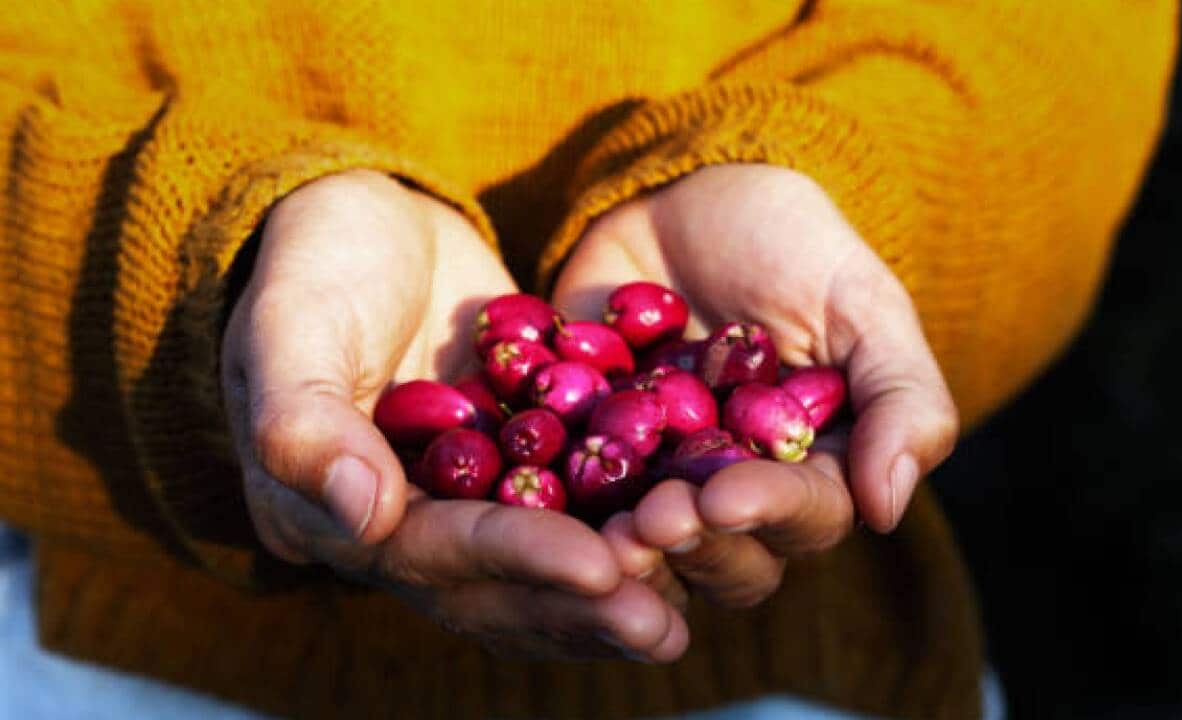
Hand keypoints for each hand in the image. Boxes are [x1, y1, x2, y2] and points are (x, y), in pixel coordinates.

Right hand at [222, 170, 686, 660]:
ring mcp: (459, 505)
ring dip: (610, 594)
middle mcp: (397, 530)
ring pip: (537, 574)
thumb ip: (306, 420)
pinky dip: (625, 532)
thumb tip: (365, 518)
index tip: (598, 566)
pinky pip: (572, 516)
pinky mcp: (513, 472)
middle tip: (661, 625)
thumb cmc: (313, 259)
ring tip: (684, 613)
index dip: (516, 559)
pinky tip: (696, 540)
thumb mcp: (293, 322)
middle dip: (576, 607)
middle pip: (492, 590)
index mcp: (325, 512)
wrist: (367, 223)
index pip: (429, 552)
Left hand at [553, 164, 957, 606]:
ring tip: (605, 529)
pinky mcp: (588, 455)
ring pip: (653, 549)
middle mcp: (738, 488)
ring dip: (630, 548)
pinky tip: (540, 504)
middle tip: (653, 517)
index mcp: (815, 466)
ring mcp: (660, 478)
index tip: (723, 497)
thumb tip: (886, 511)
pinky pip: (573, 501)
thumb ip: (899, 399)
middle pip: (728, 557)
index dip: (768, 514)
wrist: (682, 192)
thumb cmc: (789, 243)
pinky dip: (561, 509)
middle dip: (694, 543)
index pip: (806, 515)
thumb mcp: (860, 303)